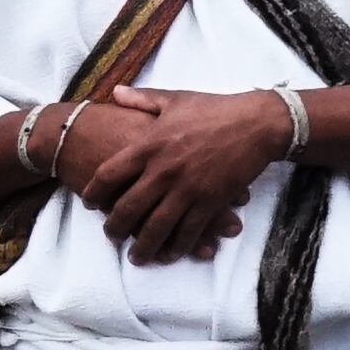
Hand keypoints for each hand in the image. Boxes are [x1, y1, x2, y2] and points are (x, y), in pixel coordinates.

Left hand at [73, 85, 283, 263]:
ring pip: (155, 227)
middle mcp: (163, 171)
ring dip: (143, 246)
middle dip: (115, 228)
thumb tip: (114, 93)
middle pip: (127, 209)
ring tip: (137, 256)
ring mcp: (187, 189)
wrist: (258, 122)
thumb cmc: (216, 109)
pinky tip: (170, 254)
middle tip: (112, 236)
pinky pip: (188, 231)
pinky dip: (176, 247)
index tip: (91, 204)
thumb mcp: (176, 99)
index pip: (108, 175)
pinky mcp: (210, 201)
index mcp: (149, 145)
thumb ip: (142, 99)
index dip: (94, 194)